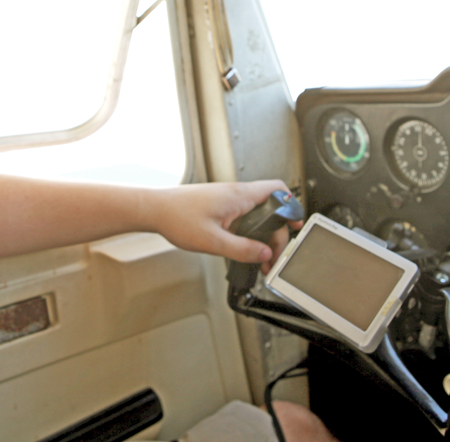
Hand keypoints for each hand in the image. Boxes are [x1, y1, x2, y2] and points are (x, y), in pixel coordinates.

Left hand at [147, 181, 302, 271]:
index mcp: (239, 196)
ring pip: (255, 215)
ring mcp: (227, 200)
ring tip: (259, 258)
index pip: (277, 190)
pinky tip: (243, 249)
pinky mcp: (218, 207)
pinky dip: (248, 233)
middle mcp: (236, 194)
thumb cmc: (176, 217)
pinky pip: (242, 218)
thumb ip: (242, 249)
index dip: (291, 206)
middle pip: (269, 210)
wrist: (153, 209)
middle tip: (272, 257)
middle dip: (275, 234)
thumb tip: (264, 254)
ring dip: (261, 236)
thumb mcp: (213, 241)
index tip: (296, 224)